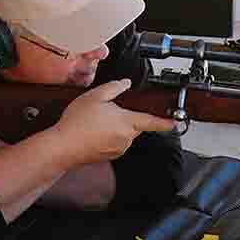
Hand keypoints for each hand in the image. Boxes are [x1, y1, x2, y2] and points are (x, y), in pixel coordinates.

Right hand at [52, 80, 176, 166]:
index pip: (152, 121)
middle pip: (135, 125)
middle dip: (126, 117)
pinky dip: (107, 137)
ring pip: (124, 134)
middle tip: (106, 111)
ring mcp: (118, 149)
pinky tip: (92, 132)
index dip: (166, 122)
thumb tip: (125, 83)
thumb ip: (114, 87)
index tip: (175, 122)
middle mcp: (126, 138)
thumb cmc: (78, 122)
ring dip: (115, 127)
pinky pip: (114, 143)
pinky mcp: (109, 156)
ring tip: (95, 122)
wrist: (63, 146)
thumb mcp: (96, 96)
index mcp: (127, 122)